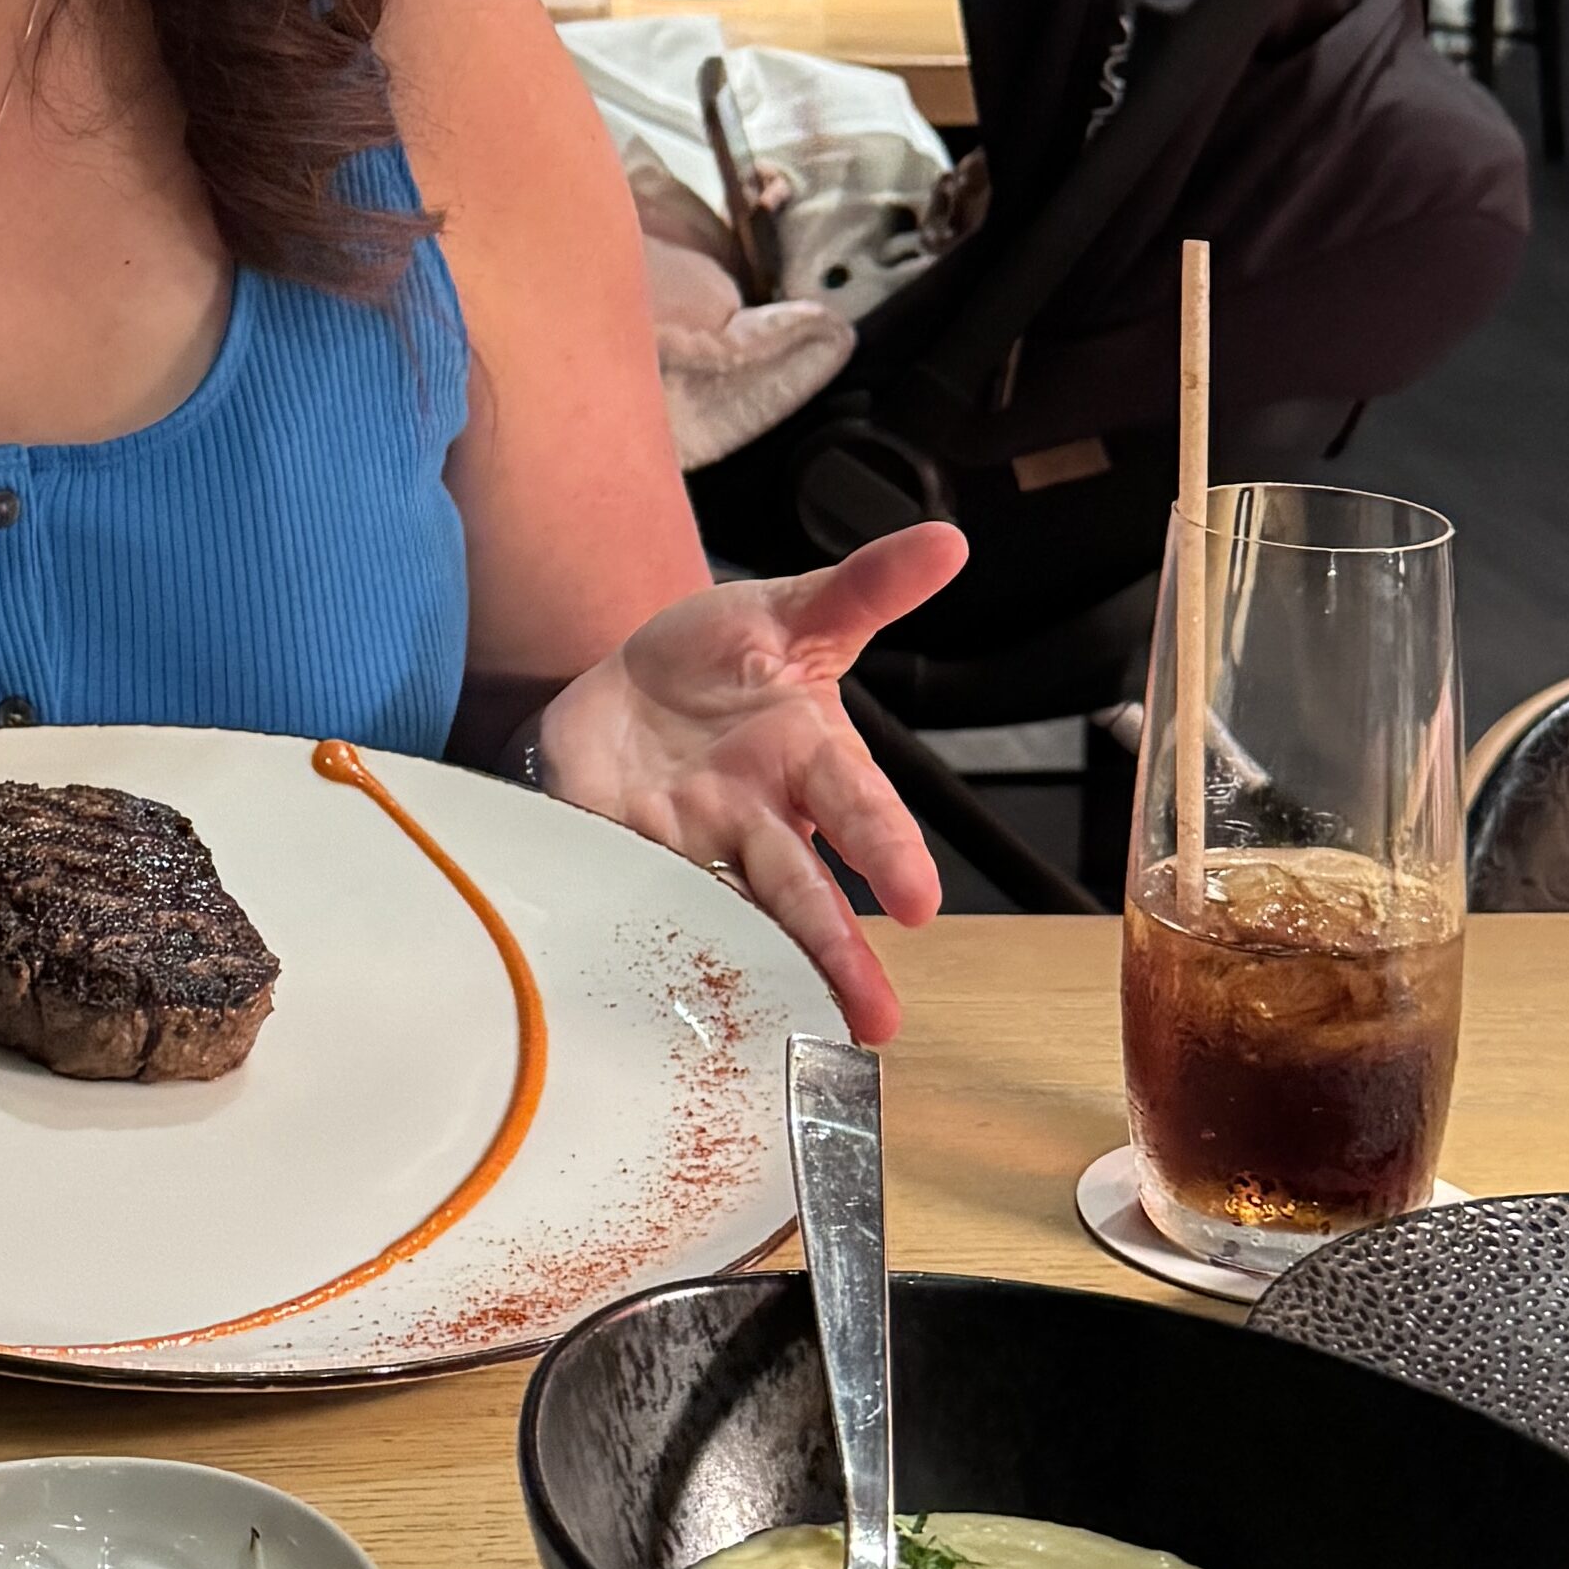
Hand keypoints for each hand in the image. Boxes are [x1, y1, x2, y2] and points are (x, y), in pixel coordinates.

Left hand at [533, 525, 973, 1042]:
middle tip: (873, 1017)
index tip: (917, 901)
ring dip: (761, 971)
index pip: (860, 810)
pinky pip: (636, 904)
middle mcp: (760, 820)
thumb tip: (945, 542)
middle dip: (836, 951)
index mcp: (810, 760)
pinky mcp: (624, 863)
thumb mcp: (790, 610)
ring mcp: (693, 849)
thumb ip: (864, 586)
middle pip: (802, 891)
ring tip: (786, 1026)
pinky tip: (652, 985)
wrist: (624, 689)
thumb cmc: (723, 659)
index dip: (888, 853)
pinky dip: (642, 938)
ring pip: (733, 917)